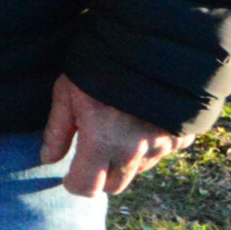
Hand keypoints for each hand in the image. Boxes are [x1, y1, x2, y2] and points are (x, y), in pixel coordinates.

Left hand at [40, 76, 193, 197]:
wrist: (151, 42)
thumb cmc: (99, 64)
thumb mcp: (67, 92)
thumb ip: (57, 130)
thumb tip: (47, 159)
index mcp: (103, 142)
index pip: (87, 187)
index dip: (74, 183)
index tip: (69, 174)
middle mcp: (135, 151)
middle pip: (115, 185)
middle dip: (100, 175)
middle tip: (92, 151)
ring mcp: (163, 145)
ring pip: (139, 170)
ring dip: (126, 159)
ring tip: (118, 127)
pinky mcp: (183, 136)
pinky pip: (163, 153)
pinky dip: (151, 144)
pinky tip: (142, 120)